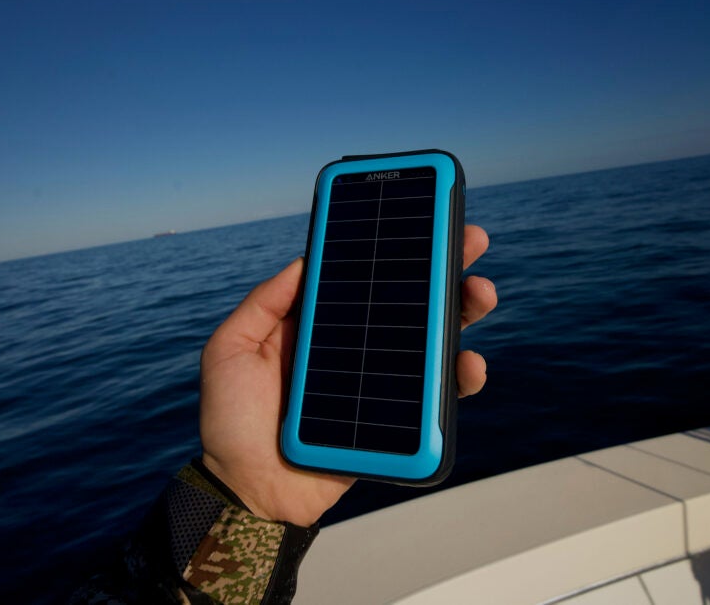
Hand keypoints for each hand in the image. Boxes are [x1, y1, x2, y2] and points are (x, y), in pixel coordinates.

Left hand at [199, 225, 496, 525]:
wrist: (249, 492)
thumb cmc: (231, 420)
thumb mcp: (230, 350)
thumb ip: (264, 303)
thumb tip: (305, 258)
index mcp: (319, 324)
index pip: (363, 279)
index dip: (393, 250)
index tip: (424, 218)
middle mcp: (355, 346)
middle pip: (409, 301)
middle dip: (445, 268)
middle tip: (471, 242)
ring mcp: (379, 380)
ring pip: (433, 339)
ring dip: (464, 311)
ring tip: (478, 294)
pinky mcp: (397, 419)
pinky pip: (437, 395)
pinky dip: (461, 376)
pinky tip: (469, 361)